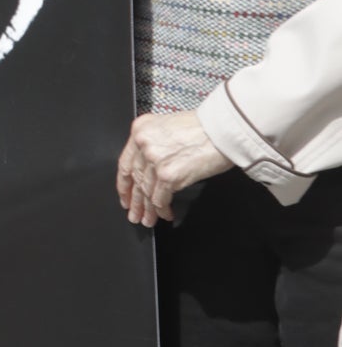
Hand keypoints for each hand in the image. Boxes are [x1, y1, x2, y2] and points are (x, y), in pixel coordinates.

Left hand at [117, 110, 231, 227]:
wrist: (221, 131)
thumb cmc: (202, 128)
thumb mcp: (166, 127)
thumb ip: (153, 144)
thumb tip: (149, 167)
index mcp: (141, 129)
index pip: (125, 163)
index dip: (124, 184)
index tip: (125, 196)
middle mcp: (144, 144)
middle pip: (136, 179)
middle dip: (135, 201)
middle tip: (134, 214)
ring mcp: (154, 160)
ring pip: (146, 192)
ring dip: (148, 209)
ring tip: (148, 220)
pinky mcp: (168, 176)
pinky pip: (160, 199)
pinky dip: (162, 210)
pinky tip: (165, 214)